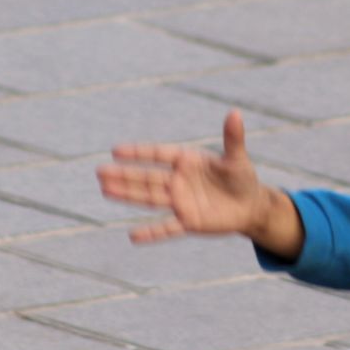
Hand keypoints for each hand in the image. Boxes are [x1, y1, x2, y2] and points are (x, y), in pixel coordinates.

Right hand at [97, 111, 276, 244]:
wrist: (250, 206)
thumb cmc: (242, 178)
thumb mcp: (237, 158)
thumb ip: (233, 138)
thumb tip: (235, 112)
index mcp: (187, 161)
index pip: (158, 155)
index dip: (138, 153)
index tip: (116, 151)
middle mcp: (178, 181)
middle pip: (147, 177)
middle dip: (124, 175)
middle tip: (99, 172)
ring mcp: (181, 202)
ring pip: (150, 198)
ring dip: (128, 195)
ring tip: (105, 190)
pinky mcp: (189, 222)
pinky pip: (168, 229)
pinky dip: (152, 233)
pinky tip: (133, 236)